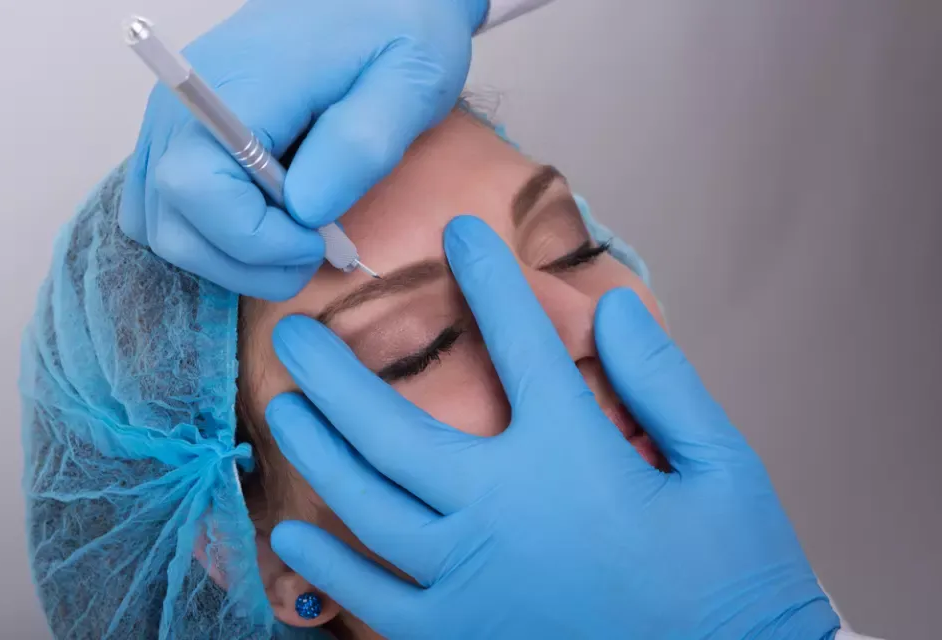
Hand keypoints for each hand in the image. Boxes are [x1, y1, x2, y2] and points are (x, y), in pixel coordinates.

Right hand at [119, 0, 487, 299]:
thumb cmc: (397, 24)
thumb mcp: (408, 80)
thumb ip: (358, 146)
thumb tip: (303, 211)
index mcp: (238, 83)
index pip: (199, 188)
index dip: (255, 241)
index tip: (317, 245)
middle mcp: (187, 100)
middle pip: (171, 219)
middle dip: (244, 262)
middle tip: (313, 255)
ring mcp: (177, 115)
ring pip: (161, 222)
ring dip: (226, 256)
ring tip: (293, 245)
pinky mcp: (183, 130)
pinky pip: (163, 203)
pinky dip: (206, 235)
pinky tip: (262, 229)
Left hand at [265, 216, 840, 638]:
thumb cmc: (735, 574)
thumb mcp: (723, 464)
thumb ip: (663, 379)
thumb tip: (612, 307)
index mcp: (571, 458)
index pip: (517, 345)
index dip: (487, 280)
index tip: (459, 235)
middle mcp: (504, 512)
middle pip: (393, 431)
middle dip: (333, 376)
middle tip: (293, 334)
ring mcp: (474, 581)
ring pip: (367, 508)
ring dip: (317, 454)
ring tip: (283, 408)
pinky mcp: (466, 636)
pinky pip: (378, 603)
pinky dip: (330, 572)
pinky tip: (293, 540)